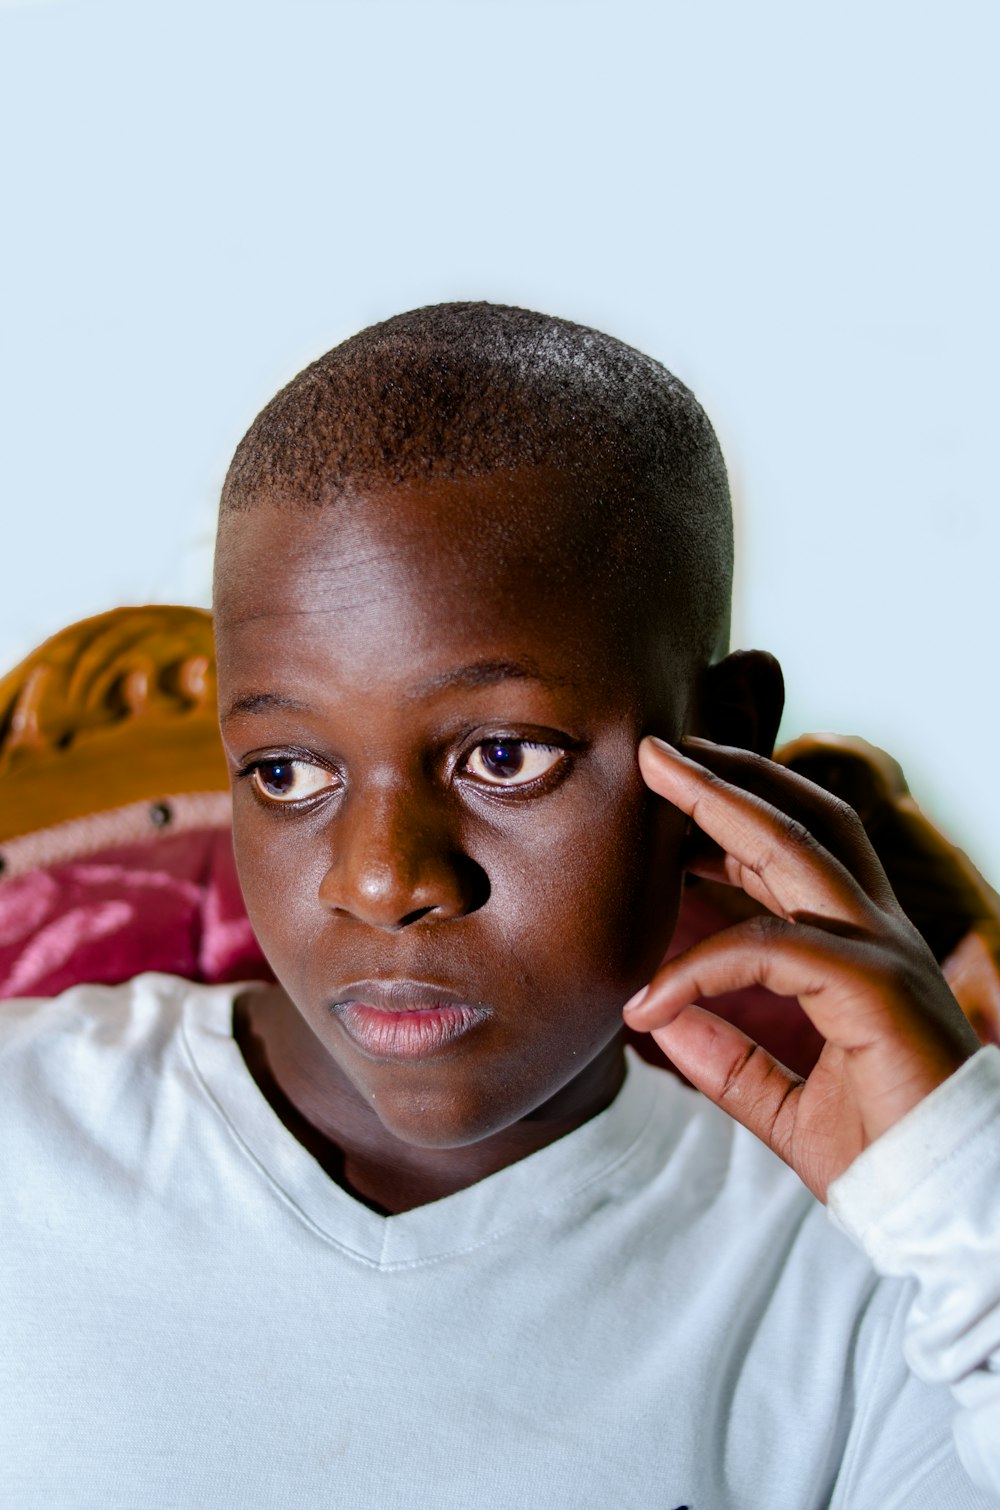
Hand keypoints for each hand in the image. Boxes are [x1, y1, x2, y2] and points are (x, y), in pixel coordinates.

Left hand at [623, 736, 980, 1200]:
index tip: (665, 803)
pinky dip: (701, 964)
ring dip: (722, 800)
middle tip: (656, 749)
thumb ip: (728, 1060)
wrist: (950, 1209)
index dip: (730, 821)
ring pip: (796, 846)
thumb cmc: (881, 1155)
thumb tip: (659, 1022)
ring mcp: (882, 950)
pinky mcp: (876, 986)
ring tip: (659, 768)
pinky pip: (771, 949)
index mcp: (859, 951)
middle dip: (725, 778)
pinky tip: (647, 1001)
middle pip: (798, 823)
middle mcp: (875, 934)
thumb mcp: (783, 1103)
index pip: (793, 858)